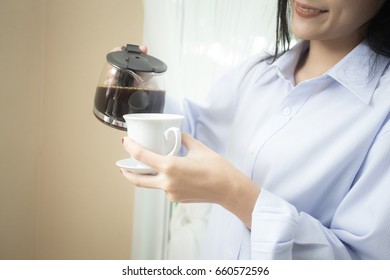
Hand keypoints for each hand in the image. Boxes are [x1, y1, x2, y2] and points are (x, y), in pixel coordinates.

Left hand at [120, 132, 260, 227]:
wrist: (228, 189)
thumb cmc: (216, 167)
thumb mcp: (198, 148)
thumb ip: (183, 139)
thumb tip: (176, 133)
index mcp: (170, 166)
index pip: (141, 156)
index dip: (130, 148)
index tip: (125, 141)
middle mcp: (167, 182)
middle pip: (137, 179)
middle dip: (126, 172)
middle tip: (122, 166)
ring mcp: (170, 193)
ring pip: (152, 184)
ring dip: (147, 176)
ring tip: (148, 168)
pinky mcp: (176, 199)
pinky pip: (164, 189)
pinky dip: (163, 181)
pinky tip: (171, 175)